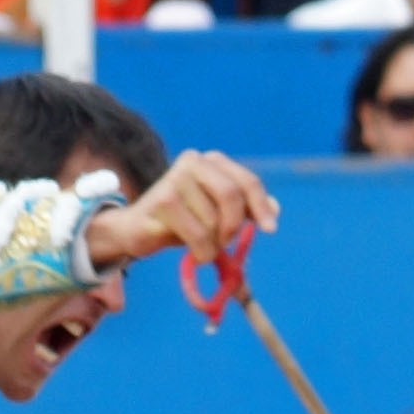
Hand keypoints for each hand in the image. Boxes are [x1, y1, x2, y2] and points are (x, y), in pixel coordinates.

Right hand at [83, 148, 284, 274]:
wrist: (138, 230)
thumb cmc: (183, 221)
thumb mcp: (218, 214)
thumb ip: (245, 210)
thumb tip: (275, 211)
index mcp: (211, 161)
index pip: (247, 182)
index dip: (261, 206)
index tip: (271, 229)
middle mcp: (193, 161)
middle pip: (232, 197)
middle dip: (233, 226)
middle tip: (225, 242)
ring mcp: (175, 178)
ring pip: (214, 221)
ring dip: (213, 244)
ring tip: (199, 244)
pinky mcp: (163, 200)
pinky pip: (198, 234)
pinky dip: (202, 251)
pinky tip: (193, 252)